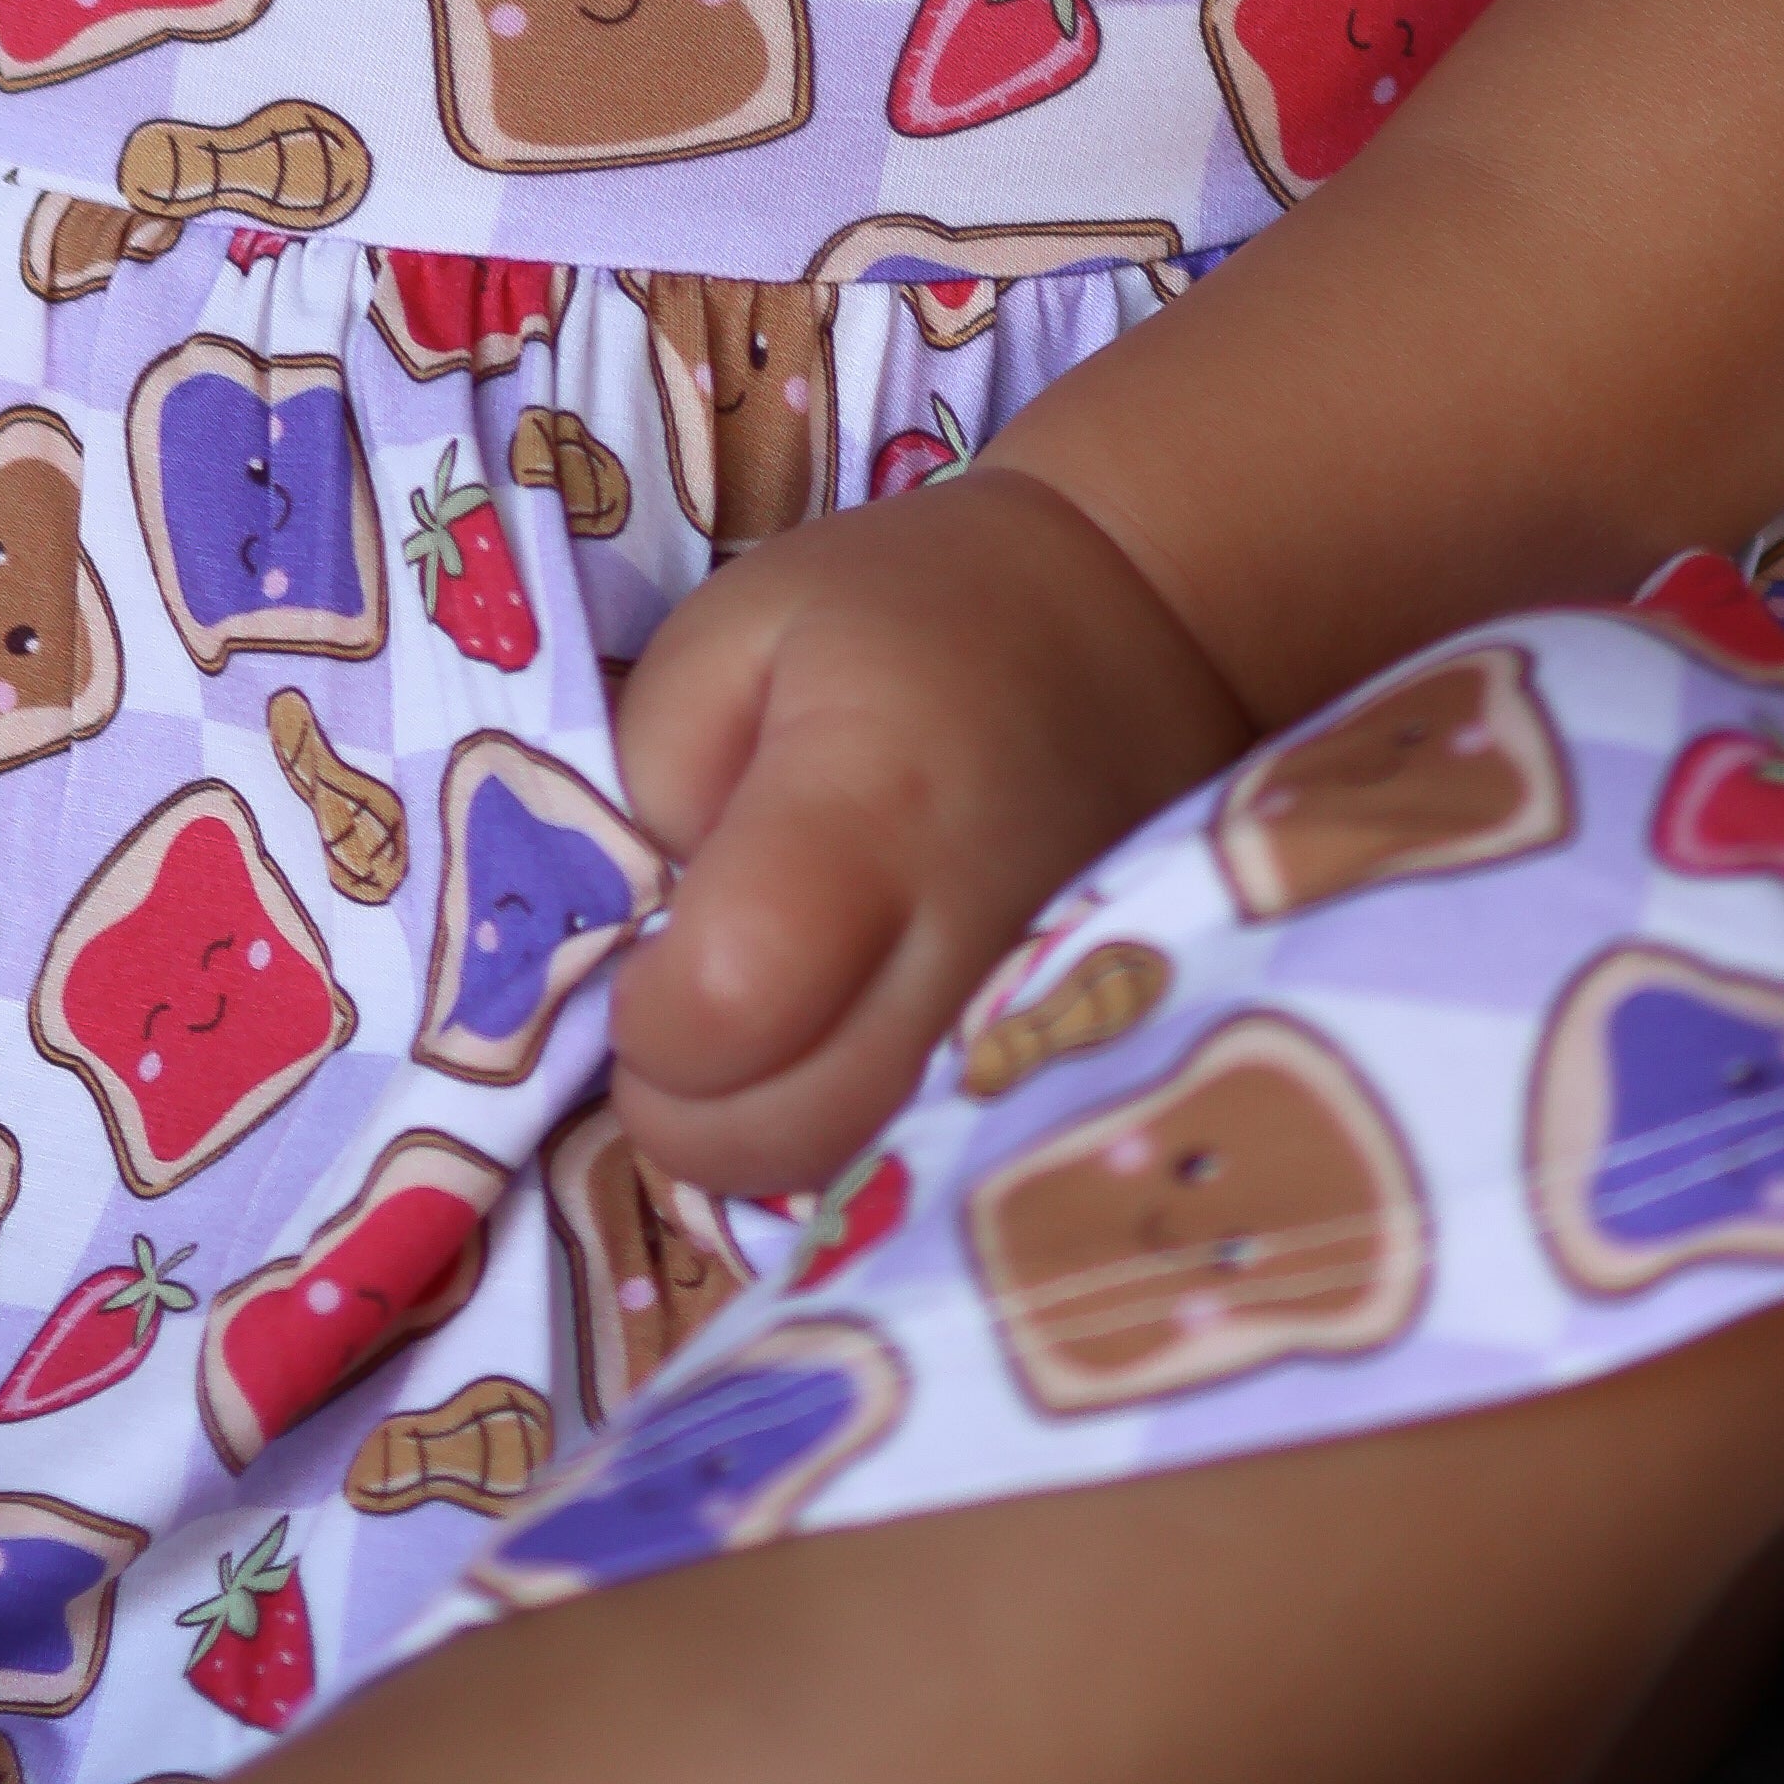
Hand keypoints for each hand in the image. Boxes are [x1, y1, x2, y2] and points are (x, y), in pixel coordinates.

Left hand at [605, 462, 1251, 1202]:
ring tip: (747, 1031)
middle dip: (688, 1109)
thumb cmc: (915, 608)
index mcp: (869, 813)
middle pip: (788, 1133)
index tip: (646, 955)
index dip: (649, 1017)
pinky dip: (851, 1139)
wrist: (1141, 623)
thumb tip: (643, 927)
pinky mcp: (1069, 1061)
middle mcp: (965, 946)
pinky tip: (830, 1055)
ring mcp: (1037, 1024)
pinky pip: (931, 1160)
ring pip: (859, 1175)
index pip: (726, 1006)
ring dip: (762, 1140)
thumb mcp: (738, 625)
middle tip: (678, 1012)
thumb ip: (651, 770)